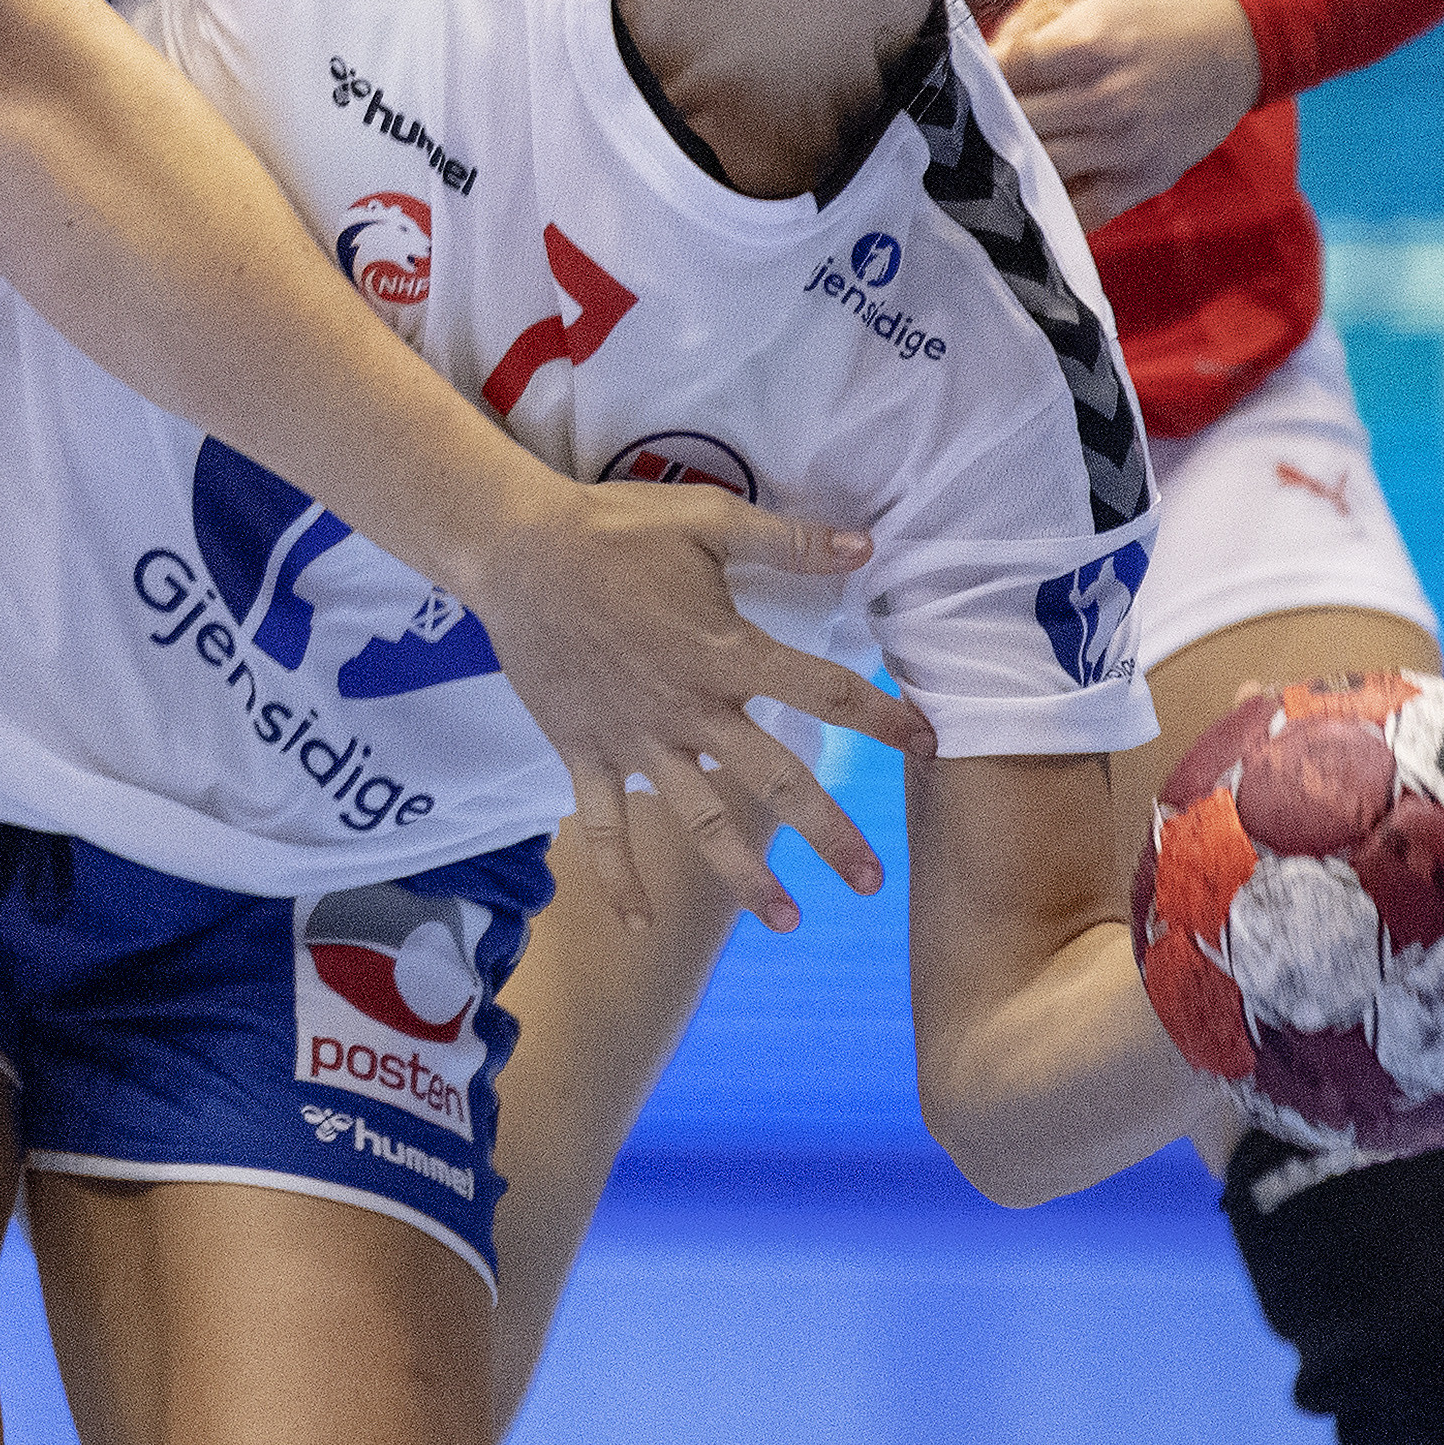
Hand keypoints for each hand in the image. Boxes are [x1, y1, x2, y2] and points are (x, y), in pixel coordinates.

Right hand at [466, 469, 935, 932]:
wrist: (515, 550)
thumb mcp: (711, 519)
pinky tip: (638, 925)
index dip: (881, 717)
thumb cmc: (615, 529)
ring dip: (743, 874)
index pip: (824, 692)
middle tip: (873, 880)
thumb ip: (791, 541)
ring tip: (786, 921)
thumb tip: (868, 547)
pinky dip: (619, 878)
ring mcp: (636, 739)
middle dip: (829, 832)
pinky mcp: (584, 752)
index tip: (929, 743)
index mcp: (727, 652)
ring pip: (699, 820)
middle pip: (775, 781)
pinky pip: (605, 828)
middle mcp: (690, 708)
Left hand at [987, 0, 1261, 225]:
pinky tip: (1043, 185)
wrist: (1242, 34)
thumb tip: (987, 56)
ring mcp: (1128, 145)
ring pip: (1041, 169)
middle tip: (984, 111)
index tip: (980, 74)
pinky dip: (1055, 205)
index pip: (1004, 71)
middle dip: (992, 115)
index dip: (982, 72)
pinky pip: (1083, 213)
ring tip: (1007, 145)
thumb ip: (1027, 13)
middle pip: (1016, 123)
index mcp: (1088, 43)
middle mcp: (1107, 99)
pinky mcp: (1148, 178)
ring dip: (1016, 160)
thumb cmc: (1154, 2)